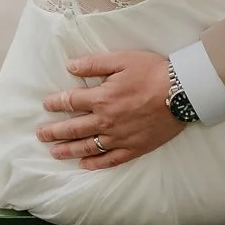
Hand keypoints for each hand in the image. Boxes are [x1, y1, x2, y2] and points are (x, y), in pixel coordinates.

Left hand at [38, 49, 180, 169]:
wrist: (183, 92)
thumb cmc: (154, 72)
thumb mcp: (122, 59)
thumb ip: (94, 64)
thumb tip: (70, 66)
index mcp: (102, 98)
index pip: (71, 102)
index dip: (56, 103)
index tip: (47, 105)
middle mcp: (106, 120)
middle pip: (73, 128)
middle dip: (54, 131)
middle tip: (41, 134)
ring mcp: (119, 137)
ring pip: (87, 146)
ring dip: (68, 149)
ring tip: (54, 152)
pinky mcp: (134, 148)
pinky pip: (110, 159)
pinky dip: (95, 163)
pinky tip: (84, 165)